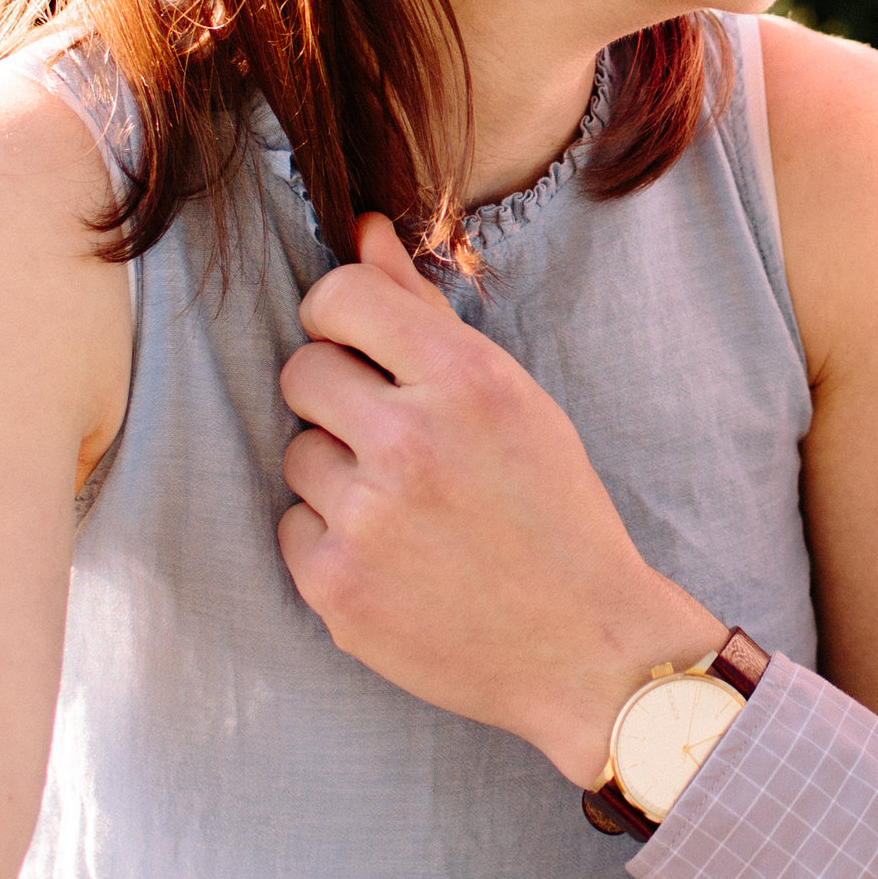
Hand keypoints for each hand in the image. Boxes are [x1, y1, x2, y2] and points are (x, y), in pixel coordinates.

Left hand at [276, 215, 717, 779]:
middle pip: (301, 371)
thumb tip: (360, 230)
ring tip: (407, 510)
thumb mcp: (512, 398)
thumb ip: (424, 311)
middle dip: (337, 398)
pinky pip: (292, 526)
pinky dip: (331, 540)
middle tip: (395, 441)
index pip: (338, 297)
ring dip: (337, 473)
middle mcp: (411, 441)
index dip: (341, 319)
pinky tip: (394, 560)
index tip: (362, 350)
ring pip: (295, 452)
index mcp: (466, 380)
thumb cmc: (554, 512)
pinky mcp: (336, 586)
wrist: (585, 649)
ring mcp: (367, 519)